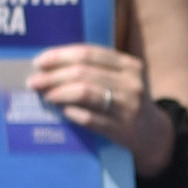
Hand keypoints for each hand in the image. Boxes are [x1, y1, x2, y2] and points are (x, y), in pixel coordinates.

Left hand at [23, 46, 173, 152]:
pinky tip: (63, 111)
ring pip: (85, 93)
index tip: (39, 62)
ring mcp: (128, 107)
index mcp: (129, 65)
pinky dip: (72, 113)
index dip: (60, 56)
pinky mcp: (123, 129)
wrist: (153, 134)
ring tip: (46, 95)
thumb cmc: (127, 101)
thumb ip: (96, 69)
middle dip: (54, 76)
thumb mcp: (121, 79)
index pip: (88, 53)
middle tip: (35, 81)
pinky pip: (90, 119)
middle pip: (83, 73)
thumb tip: (51, 65)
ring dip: (60, 93)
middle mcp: (131, 83)